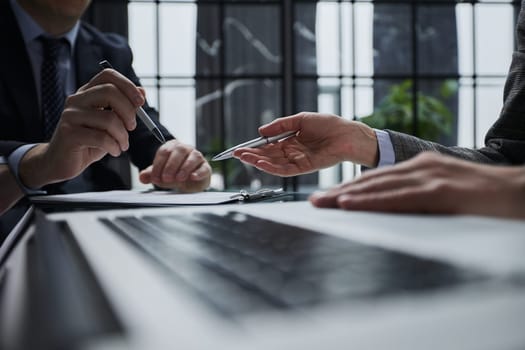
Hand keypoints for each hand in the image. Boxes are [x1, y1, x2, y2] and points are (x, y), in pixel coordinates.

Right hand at [19, 68, 144, 187]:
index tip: (140, 102)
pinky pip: (101, 138)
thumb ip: (124, 107)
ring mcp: (70, 115)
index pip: (108, 75)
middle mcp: (76, 100)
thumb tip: (142, 91)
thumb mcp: (110, 124)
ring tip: (122, 145)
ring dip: (123, 135)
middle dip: (129, 111)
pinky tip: (114, 151)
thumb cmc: (89, 141)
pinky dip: (114, 146)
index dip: (128, 85)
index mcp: (86, 93)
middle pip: (110, 92)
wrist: (61, 162)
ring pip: (109, 119)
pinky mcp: (68, 133)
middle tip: (132, 127)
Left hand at [139, 139, 210, 192]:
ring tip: (178, 178)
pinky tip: (192, 177)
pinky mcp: (206, 167)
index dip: (159, 164)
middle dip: (171, 165)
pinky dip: (198, 172)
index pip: (164, 151)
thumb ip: (150, 174)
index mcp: (172, 147)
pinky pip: (204, 167)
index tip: (155, 177)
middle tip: (166, 178)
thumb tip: (142, 177)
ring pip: (193, 157)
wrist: (188, 183)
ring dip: (185, 168)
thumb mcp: (160, 175)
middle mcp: (186, 149)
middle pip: (179, 151)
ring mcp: (197, 157)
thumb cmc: (174, 175)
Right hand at [232, 112, 378, 175]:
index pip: (267, 147)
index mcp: (290, 141)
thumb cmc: (329, 124)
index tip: (240, 148)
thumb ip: (280, 126)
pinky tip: (261, 164)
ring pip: (274, 164)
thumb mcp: (300, 119)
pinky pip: (285, 170)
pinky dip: (272, 168)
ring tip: (244, 158)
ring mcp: (298, 161)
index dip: (253, 147)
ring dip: (258, 162)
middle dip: (251, 155)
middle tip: (235, 154)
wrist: (348, 133)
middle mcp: (292, 153)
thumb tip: (261, 131)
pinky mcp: (305, 167)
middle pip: (267, 156)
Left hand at [309, 152, 524, 219]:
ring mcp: (431, 177)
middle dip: (340, 192)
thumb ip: (419, 195)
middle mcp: (421, 166)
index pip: (377, 178)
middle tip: (313, 202)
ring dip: (346, 196)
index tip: (329, 198)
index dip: (350, 188)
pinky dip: (371, 201)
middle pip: (371, 180)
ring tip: (321, 204)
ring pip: (378, 186)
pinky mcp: (441, 191)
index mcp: (422, 166)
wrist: (521, 191)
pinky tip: (350, 204)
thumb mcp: (446, 190)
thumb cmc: (484, 197)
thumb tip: (393, 208)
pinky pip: (398, 198)